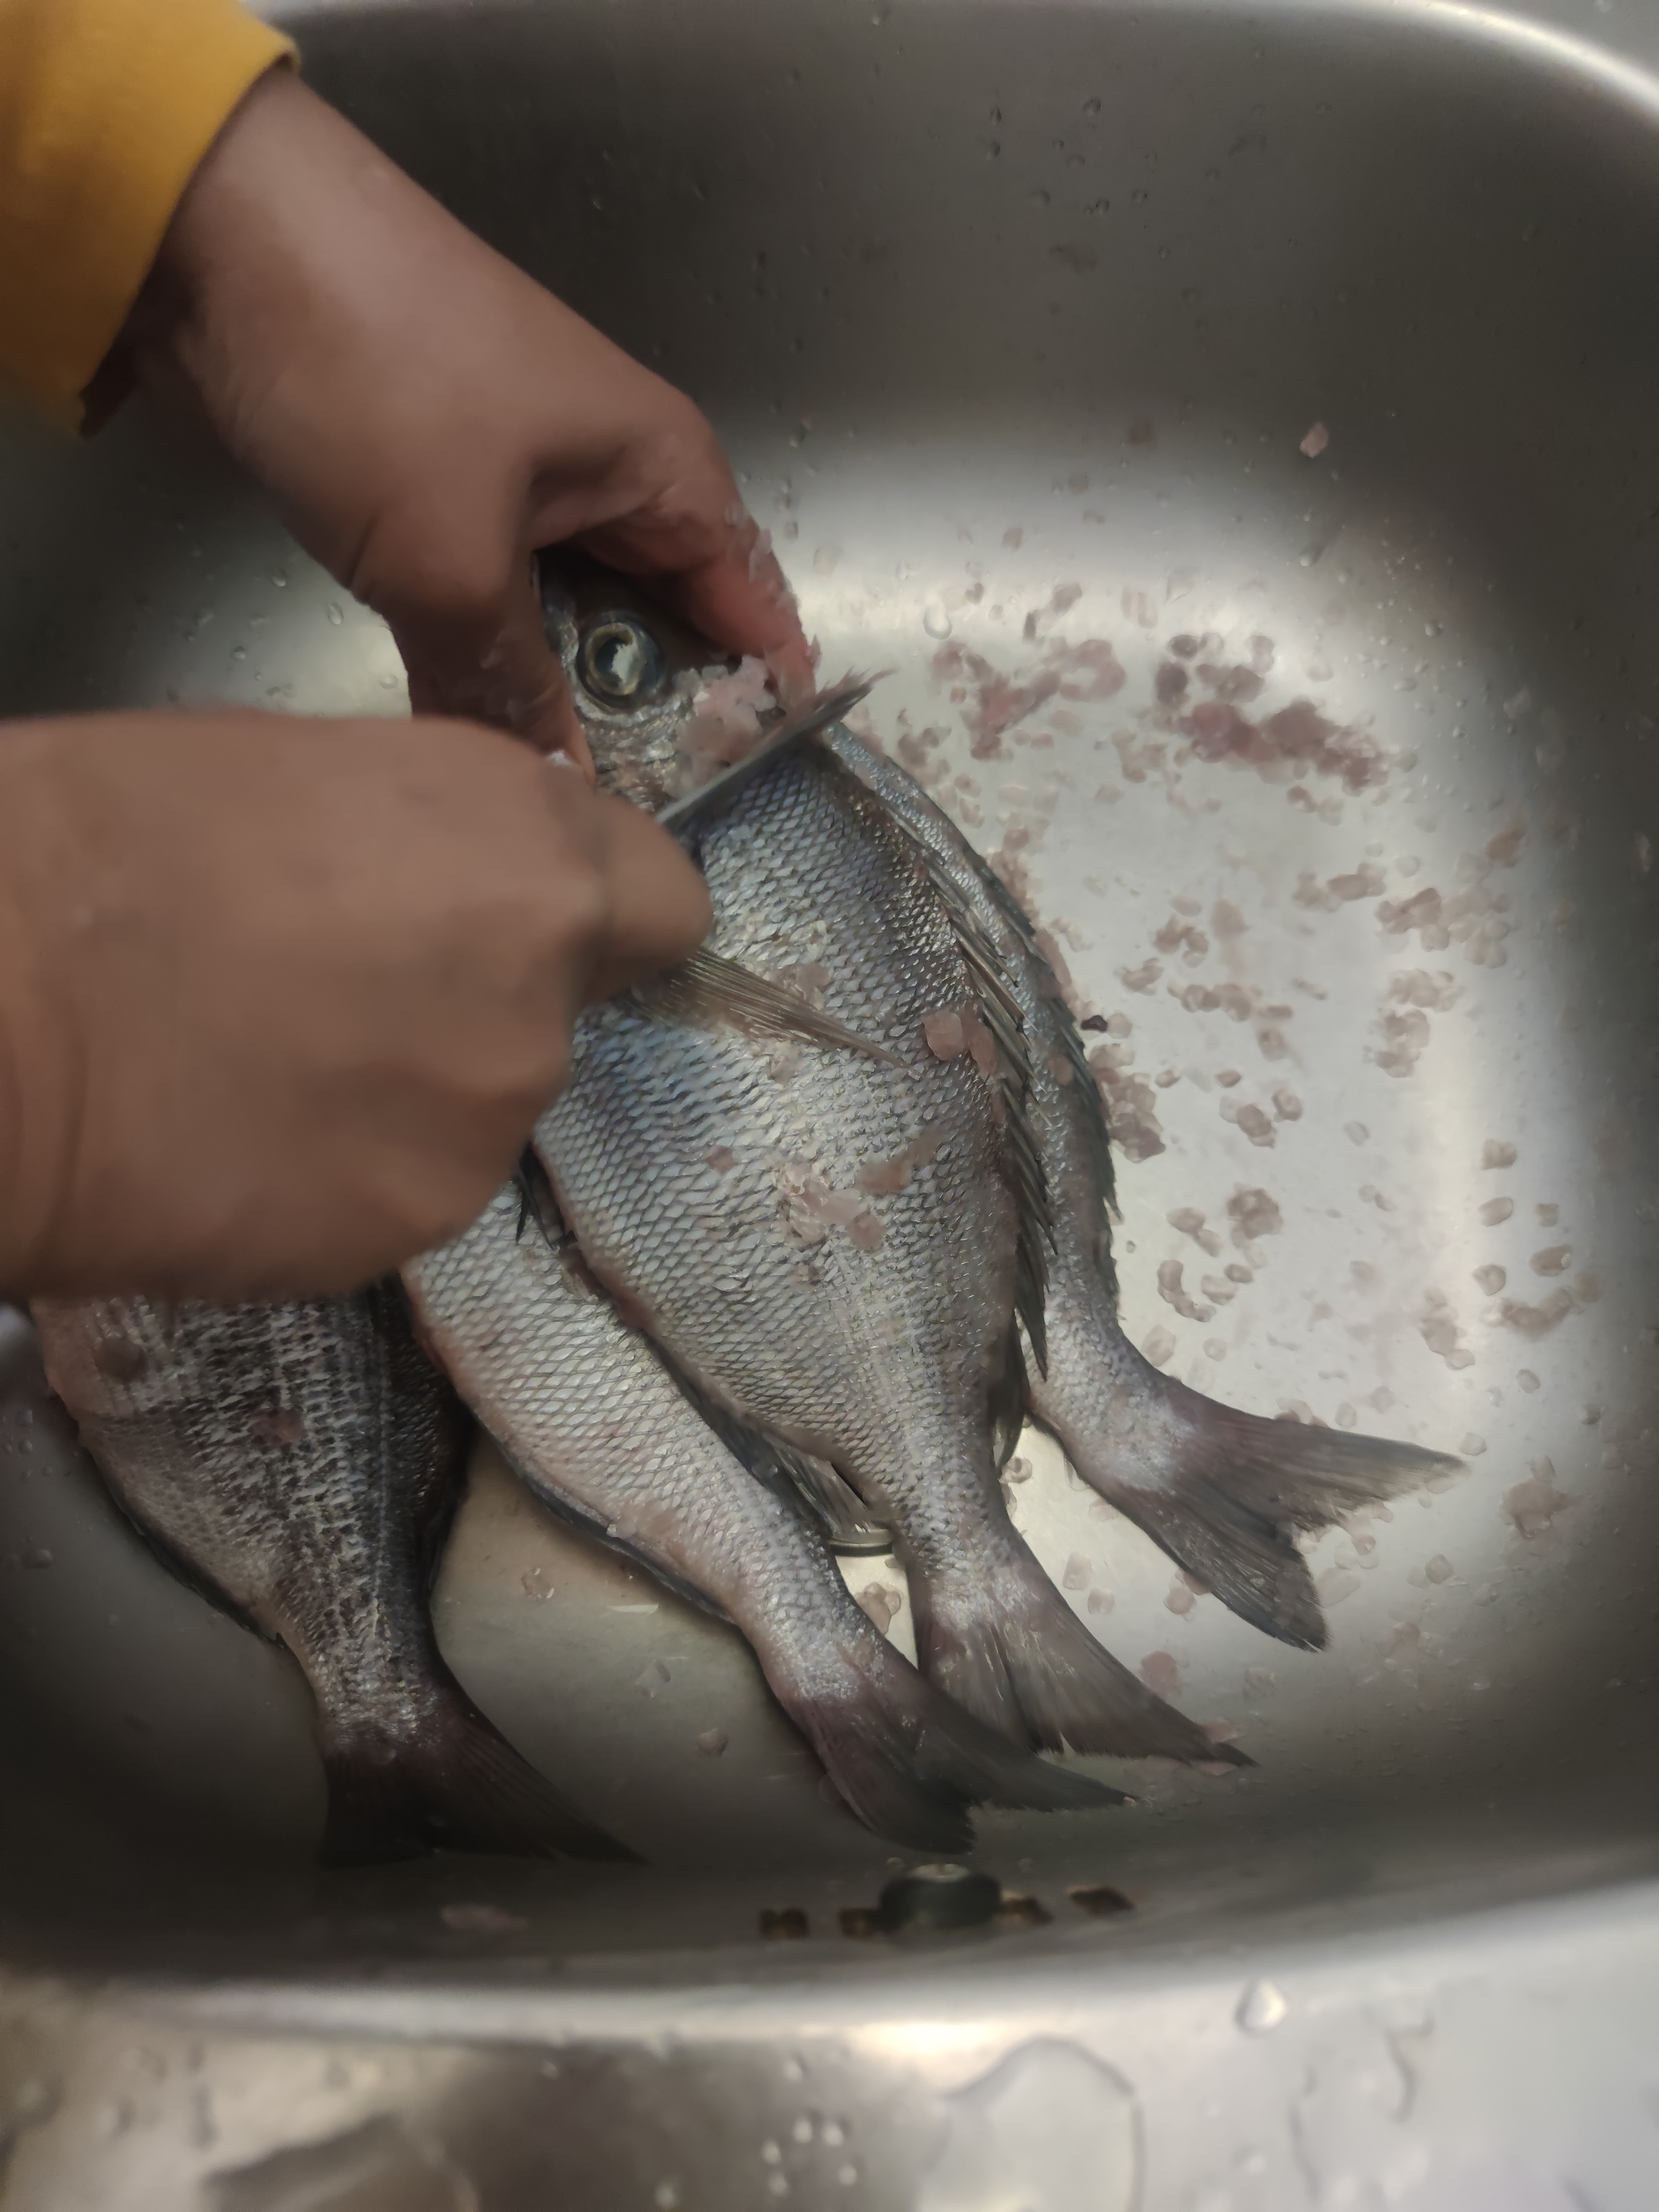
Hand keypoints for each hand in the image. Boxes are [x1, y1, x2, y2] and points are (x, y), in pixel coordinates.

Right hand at [0, 710, 709, 1299]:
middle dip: (477, 1001)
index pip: (661, 902)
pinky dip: (350, 1169)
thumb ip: (434, 840)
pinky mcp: (413, 1230)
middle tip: (342, 986)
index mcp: (533, 855)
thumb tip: (454, 880)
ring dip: (409, 1089)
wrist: (5, 1012)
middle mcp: (543, 1000)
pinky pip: (407, 1187)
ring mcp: (484, 1128)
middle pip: (558, 1011)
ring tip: (271, 1062)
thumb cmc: (112, 843)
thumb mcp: (308, 774)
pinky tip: (251, 1137)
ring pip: (480, 1107)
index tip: (519, 915)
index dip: (591, 912)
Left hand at [120, 69, 810, 775]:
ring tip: (552, 809)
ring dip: (559, 706)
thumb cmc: (379, 377)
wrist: (224, 246)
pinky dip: (490, 670)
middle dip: (653, 727)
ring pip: (571, 627)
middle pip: (664, 629)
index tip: (739, 801)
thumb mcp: (452, 560)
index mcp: (663, 472)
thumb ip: (511, 686)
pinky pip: (496, 609)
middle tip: (629, 835)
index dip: (755, 707)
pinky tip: (475, 747)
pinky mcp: (445, 501)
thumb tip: (558, 790)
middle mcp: (612, 483)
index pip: (753, 606)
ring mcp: (526, 491)